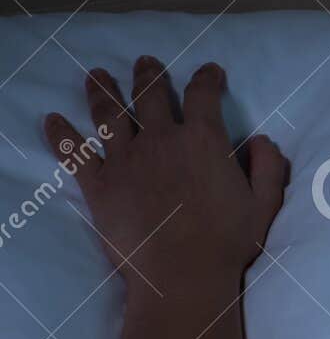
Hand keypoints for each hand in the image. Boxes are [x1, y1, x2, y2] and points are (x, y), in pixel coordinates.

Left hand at [43, 57, 287, 297]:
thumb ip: (268, 167)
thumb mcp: (264, 205)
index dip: (207, 78)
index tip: (210, 72)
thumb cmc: (228, 243)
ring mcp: (125, 159)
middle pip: (150, 94)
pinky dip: (61, 134)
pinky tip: (51, 121)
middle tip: (146, 63)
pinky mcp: (98, 184)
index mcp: (203, 140)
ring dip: (102, 90)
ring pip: (109, 114)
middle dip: (149, 75)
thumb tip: (262, 140)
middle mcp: (161, 139)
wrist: (181, 275)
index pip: (203, 95)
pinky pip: (74, 152)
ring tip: (96, 75)